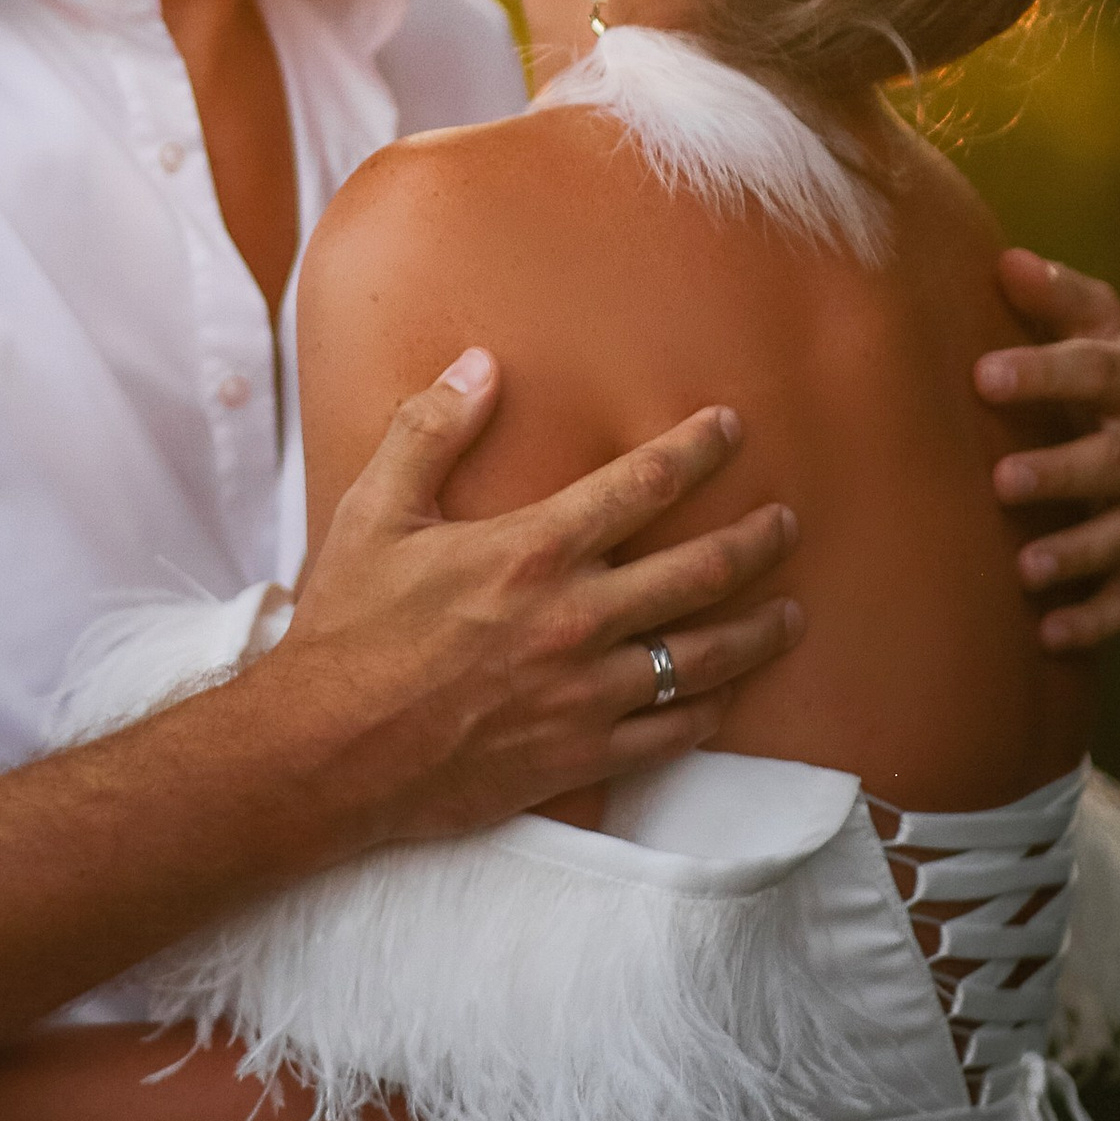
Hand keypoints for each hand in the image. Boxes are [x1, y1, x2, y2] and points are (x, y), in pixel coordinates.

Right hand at [267, 356, 801, 850]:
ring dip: (759, 631)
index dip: (697, 448)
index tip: (733, 427)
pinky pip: (672, 735)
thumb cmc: (347, 625)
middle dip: (756, 539)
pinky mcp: (581, 756)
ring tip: (791, 613)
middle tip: (787, 522)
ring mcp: (585, 694)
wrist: (327, 751)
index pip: (644, 484)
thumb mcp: (376, 510)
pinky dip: (711, 712)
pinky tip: (727, 697)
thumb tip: (480, 364)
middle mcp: (575, 618)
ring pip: (705, 658)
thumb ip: (431, 430)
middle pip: (700, 571)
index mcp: (532, 550)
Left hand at [976, 250, 1119, 651]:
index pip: (1096, 370)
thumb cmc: (1102, 372)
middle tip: (1001, 480)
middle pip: (1117, 460)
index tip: (981, 375)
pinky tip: (1050, 633)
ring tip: (1025, 568)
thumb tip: (1007, 263)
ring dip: (1080, 553)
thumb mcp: (1091, 326)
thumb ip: (1053, 297)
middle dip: (1063, 472)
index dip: (1043, 372)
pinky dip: (1096, 617)